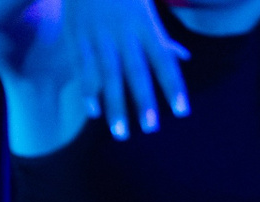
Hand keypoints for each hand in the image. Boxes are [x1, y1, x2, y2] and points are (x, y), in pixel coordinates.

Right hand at [63, 0, 189, 139]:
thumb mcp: (146, 9)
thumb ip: (161, 37)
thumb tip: (184, 57)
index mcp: (145, 26)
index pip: (164, 61)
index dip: (174, 86)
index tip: (182, 112)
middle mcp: (123, 32)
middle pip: (136, 72)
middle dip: (144, 102)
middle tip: (151, 129)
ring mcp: (98, 34)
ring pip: (108, 75)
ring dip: (115, 105)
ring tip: (121, 132)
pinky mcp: (76, 34)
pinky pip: (83, 67)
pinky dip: (88, 90)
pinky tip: (93, 111)